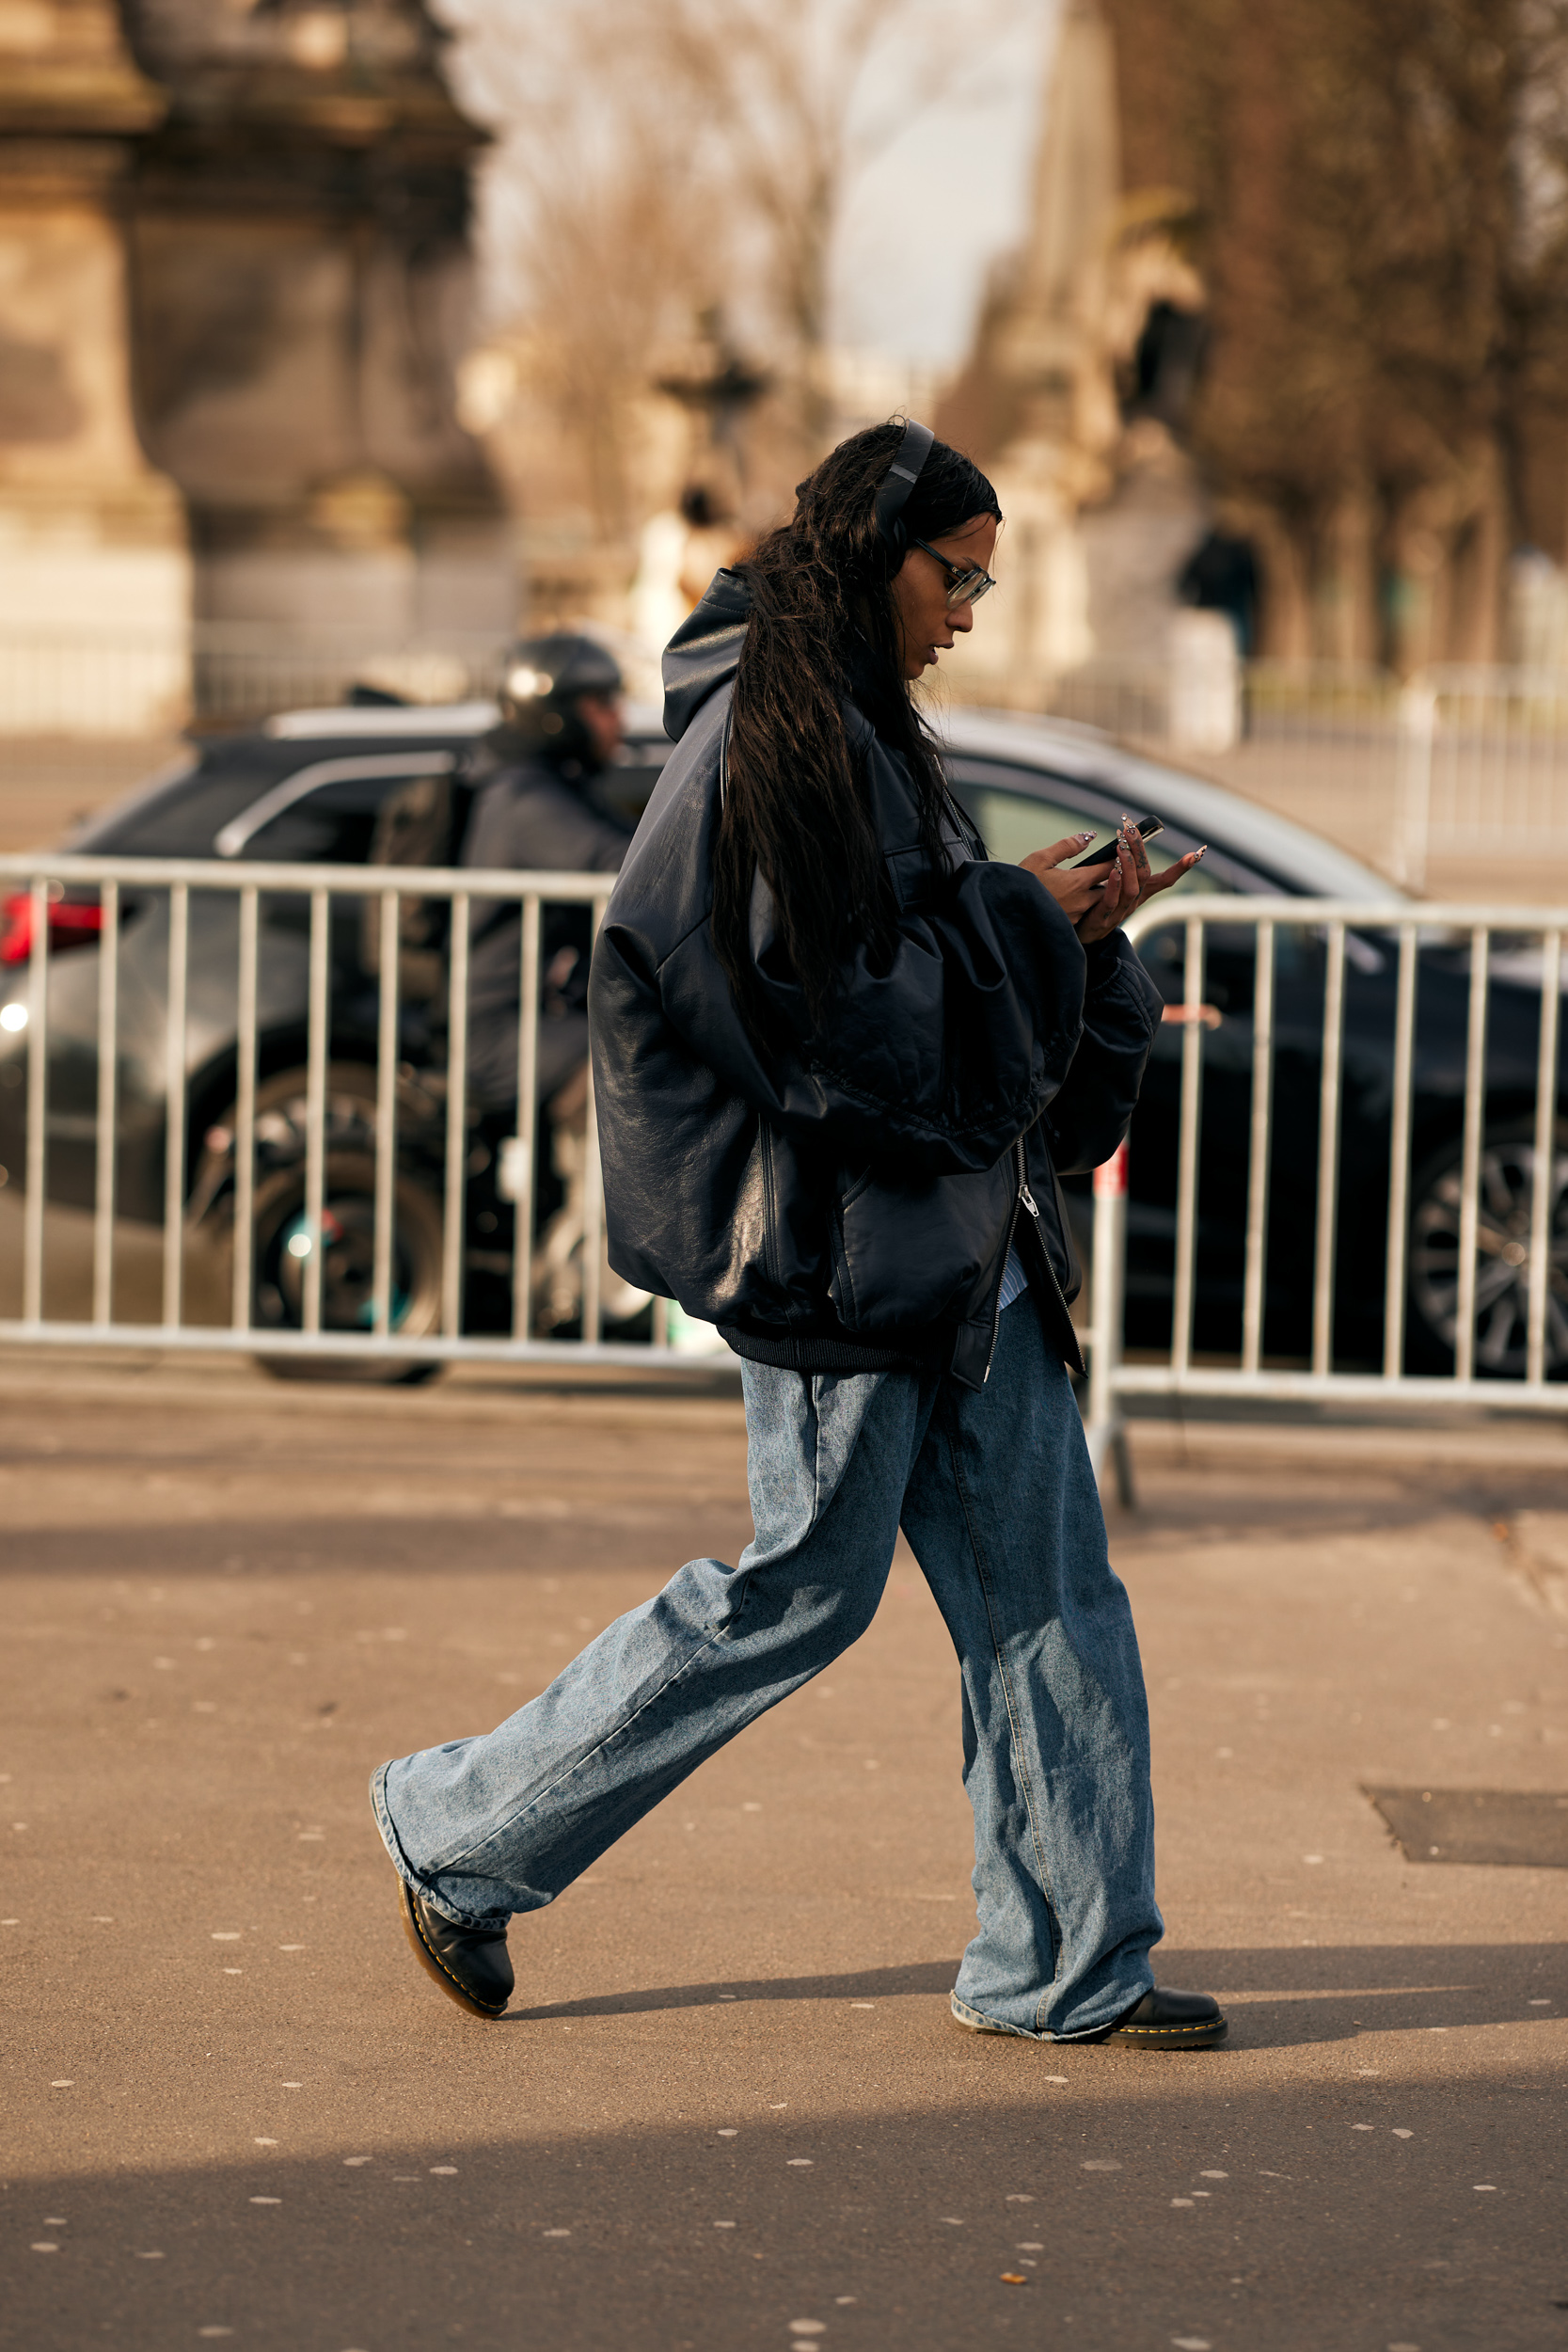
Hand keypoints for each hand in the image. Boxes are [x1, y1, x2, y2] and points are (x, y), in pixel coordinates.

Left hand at [1026, 822, 1205, 944]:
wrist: (1075, 938)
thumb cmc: (1092, 908)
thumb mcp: (1109, 888)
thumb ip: (1118, 870)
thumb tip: (1123, 845)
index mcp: (1136, 895)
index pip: (1163, 880)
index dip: (1180, 868)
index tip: (1196, 854)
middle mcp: (1132, 903)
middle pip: (1146, 876)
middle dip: (1141, 852)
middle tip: (1133, 830)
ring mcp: (1119, 912)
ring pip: (1133, 889)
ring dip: (1129, 865)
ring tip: (1122, 847)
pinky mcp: (1102, 919)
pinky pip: (1112, 901)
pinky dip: (1114, 885)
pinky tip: (1113, 872)